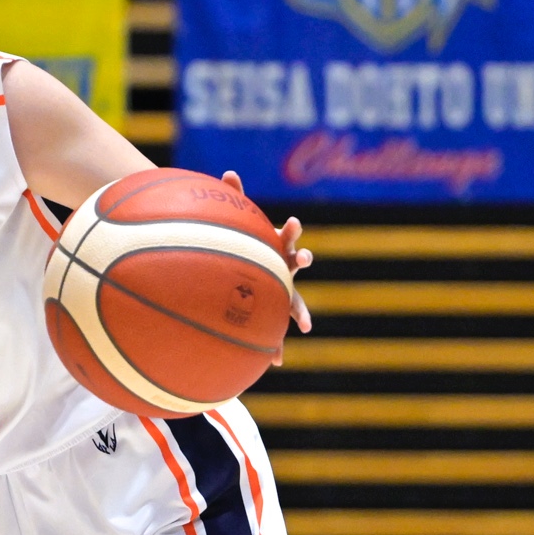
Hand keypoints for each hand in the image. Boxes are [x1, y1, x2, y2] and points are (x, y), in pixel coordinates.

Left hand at [220, 170, 312, 340]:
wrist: (247, 270)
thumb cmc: (244, 248)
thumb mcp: (237, 226)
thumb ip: (235, 198)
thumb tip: (228, 172)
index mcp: (274, 248)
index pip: (285, 236)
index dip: (290, 229)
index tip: (292, 220)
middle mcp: (282, 267)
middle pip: (295, 261)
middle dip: (301, 258)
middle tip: (304, 258)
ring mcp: (281, 289)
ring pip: (293, 301)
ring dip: (299, 312)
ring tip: (305, 325)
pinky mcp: (274, 311)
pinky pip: (274, 330)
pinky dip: (274, 347)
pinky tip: (274, 363)